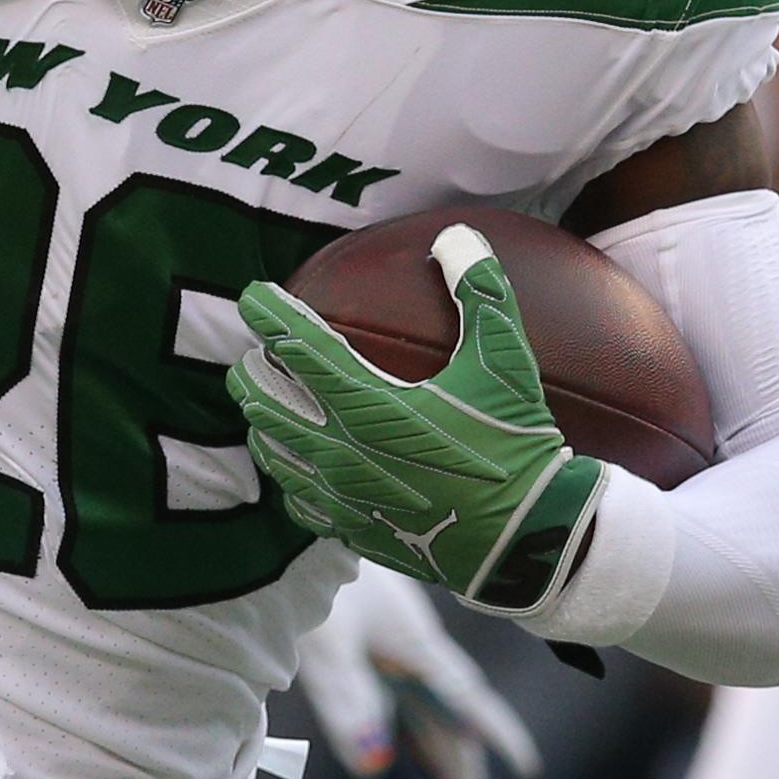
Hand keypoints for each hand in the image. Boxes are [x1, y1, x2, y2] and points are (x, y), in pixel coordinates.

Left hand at [228, 227, 608, 615]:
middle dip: (253, 371)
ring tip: (264, 404)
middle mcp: (341, 452)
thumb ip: (479, 292)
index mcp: (369, 405)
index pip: (298, 348)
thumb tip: (455, 237)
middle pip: (267, 402)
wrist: (526, 540)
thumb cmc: (515, 447)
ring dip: (264, 422)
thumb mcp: (505, 363)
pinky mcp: (353, 531)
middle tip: (254, 353)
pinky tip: (299, 468)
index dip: (269, 316)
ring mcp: (342, 498)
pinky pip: (299, 502)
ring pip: (274, 453)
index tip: (252, 297)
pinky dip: (291, 476)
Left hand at [291, 565, 542, 778]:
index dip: (494, 734)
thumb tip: (375, 768)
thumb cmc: (311, 572)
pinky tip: (400, 731)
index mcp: (414, 645)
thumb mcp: (328, 646)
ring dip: (438, 739)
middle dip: (462, 754)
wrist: (298, 515)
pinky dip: (410, 717)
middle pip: (449, 707)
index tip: (527, 767)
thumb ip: (350, 703)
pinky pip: (401, 686)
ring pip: (426, 698)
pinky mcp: (367, 629)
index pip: (465, 700)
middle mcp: (411, 643)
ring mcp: (392, 634)